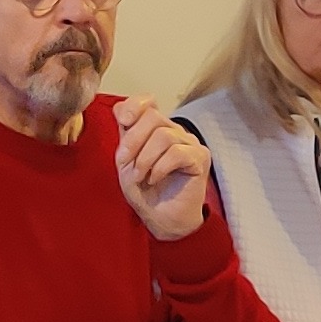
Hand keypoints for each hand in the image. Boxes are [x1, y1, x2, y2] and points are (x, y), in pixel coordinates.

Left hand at [112, 96, 211, 240]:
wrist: (161, 220)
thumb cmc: (145, 192)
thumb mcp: (125, 161)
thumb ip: (125, 135)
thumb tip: (120, 109)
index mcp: (155, 129)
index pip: (148, 102)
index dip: (134, 106)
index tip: (123, 121)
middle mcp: (174, 131)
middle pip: (153, 117)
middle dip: (134, 140)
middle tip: (125, 163)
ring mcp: (189, 143)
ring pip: (164, 135)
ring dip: (145, 159)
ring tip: (140, 176)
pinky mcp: (199, 158)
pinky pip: (176, 153)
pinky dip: (160, 167)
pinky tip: (155, 179)